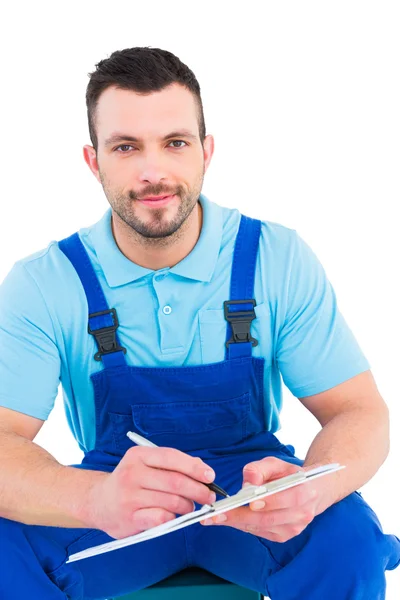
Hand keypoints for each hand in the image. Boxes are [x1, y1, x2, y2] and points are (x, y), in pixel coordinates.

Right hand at [86, 446, 216, 538]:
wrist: (98, 502)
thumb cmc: (130, 481)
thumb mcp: (146, 464)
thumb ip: (172, 464)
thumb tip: (202, 469)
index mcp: (138, 455)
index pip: (172, 457)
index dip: (194, 467)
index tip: (210, 476)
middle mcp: (132, 473)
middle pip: (175, 481)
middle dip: (198, 490)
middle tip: (209, 497)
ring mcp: (130, 496)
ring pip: (171, 501)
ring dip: (188, 506)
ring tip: (190, 506)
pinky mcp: (130, 518)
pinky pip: (161, 518)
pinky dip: (173, 518)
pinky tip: (173, 516)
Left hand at [200, 457, 319, 542]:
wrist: (309, 492)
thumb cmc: (287, 475)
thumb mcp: (275, 464)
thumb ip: (259, 469)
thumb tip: (248, 483)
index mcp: (304, 491)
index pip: (288, 498)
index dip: (269, 501)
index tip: (249, 502)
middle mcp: (302, 514)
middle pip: (269, 518)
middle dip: (240, 516)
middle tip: (217, 514)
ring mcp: (294, 528)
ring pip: (262, 527)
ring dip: (238, 522)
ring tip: (216, 517)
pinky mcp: (284, 537)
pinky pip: (260, 533)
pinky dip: (244, 525)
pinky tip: (231, 519)